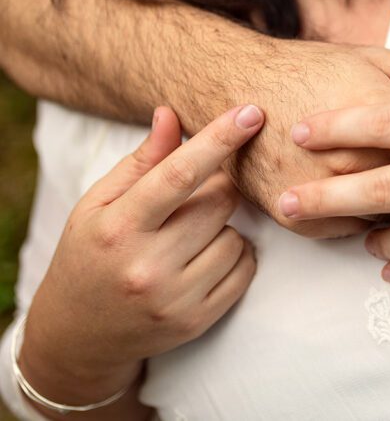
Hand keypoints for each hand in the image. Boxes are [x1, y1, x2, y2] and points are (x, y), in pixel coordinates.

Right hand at [19, 105, 262, 404]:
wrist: (78, 334)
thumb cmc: (91, 254)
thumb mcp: (99, 204)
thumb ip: (141, 161)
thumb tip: (171, 113)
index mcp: (118, 228)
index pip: (179, 175)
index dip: (219, 140)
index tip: (252, 113)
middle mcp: (146, 266)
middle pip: (221, 201)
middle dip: (220, 187)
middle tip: (196, 196)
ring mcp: (174, 298)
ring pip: (237, 235)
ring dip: (224, 226)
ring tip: (190, 235)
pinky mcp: (197, 321)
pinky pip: (246, 268)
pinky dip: (236, 255)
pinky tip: (205, 257)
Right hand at [229, 41, 389, 238]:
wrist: (233, 85)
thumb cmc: (314, 69)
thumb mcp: (380, 62)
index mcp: (382, 117)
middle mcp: (351, 159)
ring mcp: (320, 191)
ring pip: (386, 221)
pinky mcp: (295, 216)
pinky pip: (348, 233)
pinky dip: (365, 222)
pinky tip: (373, 204)